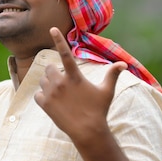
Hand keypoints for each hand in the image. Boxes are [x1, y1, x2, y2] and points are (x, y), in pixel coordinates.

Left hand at [34, 27, 126, 143]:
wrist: (87, 132)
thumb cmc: (99, 110)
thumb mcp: (107, 91)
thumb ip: (112, 75)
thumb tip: (123, 64)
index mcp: (75, 77)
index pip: (65, 54)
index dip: (59, 39)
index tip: (52, 28)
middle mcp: (60, 83)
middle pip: (49, 68)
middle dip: (54, 72)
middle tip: (63, 83)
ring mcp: (51, 94)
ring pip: (42, 80)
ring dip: (48, 84)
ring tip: (60, 94)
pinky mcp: (45, 105)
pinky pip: (38, 94)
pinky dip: (43, 97)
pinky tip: (53, 103)